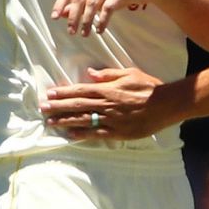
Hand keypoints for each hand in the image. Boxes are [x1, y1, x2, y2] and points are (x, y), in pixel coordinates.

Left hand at [40, 67, 172, 139]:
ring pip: (82, 120)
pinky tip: (70, 135)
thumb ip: (109, 74)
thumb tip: (91, 73)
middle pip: (77, 105)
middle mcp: (105, 104)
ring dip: (65, 121)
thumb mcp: (130, 73)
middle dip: (58, 107)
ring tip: (50, 122)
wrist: (166, 105)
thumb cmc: (149, 87)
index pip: (80, 90)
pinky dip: (82, 135)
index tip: (49, 94)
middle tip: (42, 109)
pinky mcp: (117, 132)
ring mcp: (110, 119)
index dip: (63, 93)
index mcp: (107, 89)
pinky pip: (96, 134)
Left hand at [51, 0, 166, 34]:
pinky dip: (102, 20)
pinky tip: (100, 30)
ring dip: (86, 21)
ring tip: (84, 34)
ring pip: (92, 3)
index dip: (60, 3)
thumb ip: (80, 3)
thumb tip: (61, 13)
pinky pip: (108, 7)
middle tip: (71, 31)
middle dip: (73, 16)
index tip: (54, 17)